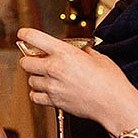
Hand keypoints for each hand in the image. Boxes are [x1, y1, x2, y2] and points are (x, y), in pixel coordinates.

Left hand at [17, 28, 135, 129]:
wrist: (114, 104)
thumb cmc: (110, 81)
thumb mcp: (98, 57)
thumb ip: (83, 52)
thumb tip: (80, 51)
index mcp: (64, 53)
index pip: (34, 38)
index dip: (25, 34)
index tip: (22, 34)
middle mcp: (54, 68)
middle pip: (25, 62)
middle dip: (29, 60)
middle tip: (36, 60)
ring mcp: (52, 86)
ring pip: (30, 80)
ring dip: (35, 77)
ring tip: (45, 77)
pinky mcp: (54, 101)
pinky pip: (34, 97)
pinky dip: (37, 94)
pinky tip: (44, 91)